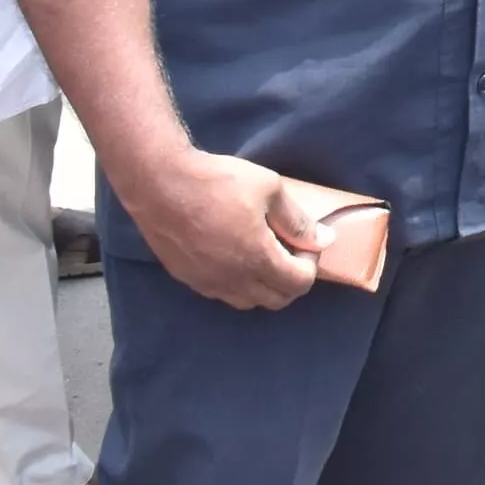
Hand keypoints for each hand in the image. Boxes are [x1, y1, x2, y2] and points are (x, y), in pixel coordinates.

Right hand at [122, 148, 324, 311]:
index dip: (311, 265)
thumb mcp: (269, 190)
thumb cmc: (218, 182)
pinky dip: (239, 284)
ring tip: (264, 253)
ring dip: (265, 285)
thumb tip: (324, 240)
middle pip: (276, 300)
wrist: (160, 184)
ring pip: (248, 302)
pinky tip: (236, 256)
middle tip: (290, 250)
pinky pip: (223, 294)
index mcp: (257, 260)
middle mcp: (233, 281)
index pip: (299, 284)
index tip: (306, 242)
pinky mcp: (188, 279)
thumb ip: (298, 221)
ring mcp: (208, 284)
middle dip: (292, 279)